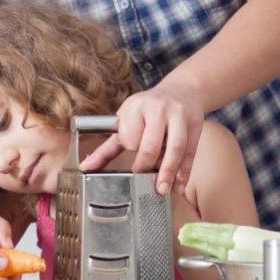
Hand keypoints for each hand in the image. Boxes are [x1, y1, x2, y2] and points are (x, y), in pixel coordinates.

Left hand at [79, 86, 203, 194]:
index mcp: (136, 107)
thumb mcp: (126, 122)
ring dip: (168, 172)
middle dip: (146, 164)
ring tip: (162, 189)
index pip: (130, 136)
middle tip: (143, 179)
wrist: (183, 90)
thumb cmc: (148, 110)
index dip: (131, 147)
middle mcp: (158, 109)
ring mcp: (179, 116)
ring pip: (175, 148)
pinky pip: (190, 152)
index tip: (131, 153)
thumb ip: (107, 147)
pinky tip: (179, 185)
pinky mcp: (195, 125)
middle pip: (151, 145)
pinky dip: (185, 171)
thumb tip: (85, 168)